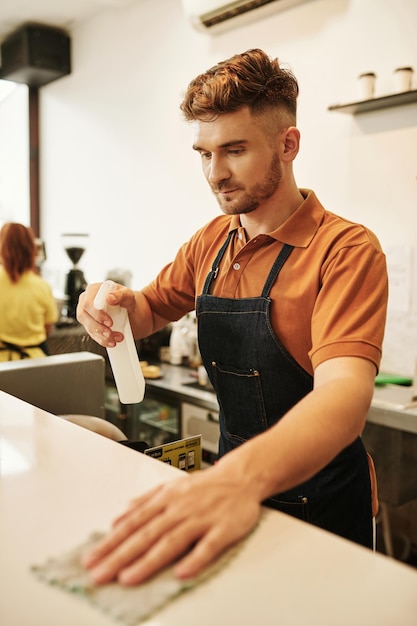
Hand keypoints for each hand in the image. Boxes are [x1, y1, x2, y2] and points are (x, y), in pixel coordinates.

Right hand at [76, 282, 135, 346]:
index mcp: (93, 290)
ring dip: (101, 336)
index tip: (109, 322)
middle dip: (98, 327)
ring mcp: (87, 314)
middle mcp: (86, 301)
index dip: (97, 314)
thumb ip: (120, 295)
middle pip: (83, 316)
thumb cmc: (125, 299)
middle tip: (110, 333)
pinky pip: (92, 334)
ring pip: (87, 327)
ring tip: (115, 338)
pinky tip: (111, 342)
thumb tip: (110, 297)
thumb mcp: (127, 294)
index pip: (88, 302)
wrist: (129, 310)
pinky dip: (102, 340)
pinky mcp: (90, 325)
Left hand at [82, 464, 261, 585]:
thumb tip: (118, 516)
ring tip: (128, 578)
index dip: (111, 542)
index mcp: (166, 499)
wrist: (240, 477)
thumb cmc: (204, 486)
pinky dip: (195, 559)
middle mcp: (180, 508)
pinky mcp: (223, 528)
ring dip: (149, 560)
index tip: (92, 559)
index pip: (133, 523)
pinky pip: (208, 546)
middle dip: (120, 556)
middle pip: (146, 534)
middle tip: (100, 575)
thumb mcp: (170, 486)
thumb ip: (144, 501)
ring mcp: (201, 518)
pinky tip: (181, 573)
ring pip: (172, 541)